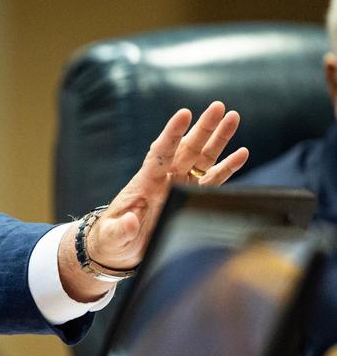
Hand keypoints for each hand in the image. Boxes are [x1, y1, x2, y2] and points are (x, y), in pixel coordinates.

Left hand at [60, 101, 249, 299]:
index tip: (184, 114)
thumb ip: (120, 230)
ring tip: (233, 117)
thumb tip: (130, 222)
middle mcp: (165, 179)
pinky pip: (213, 180)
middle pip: (187, 149)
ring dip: (218, 139)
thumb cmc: (112, 240)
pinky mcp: (190, 198)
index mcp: (145, 182)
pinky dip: (227, 167)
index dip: (172, 134)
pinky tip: (242, 153)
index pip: (161, 153)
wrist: (119, 250)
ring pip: (203, 158)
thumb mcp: (112, 237)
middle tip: (219, 106)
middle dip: (203, 128)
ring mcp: (179, 186)